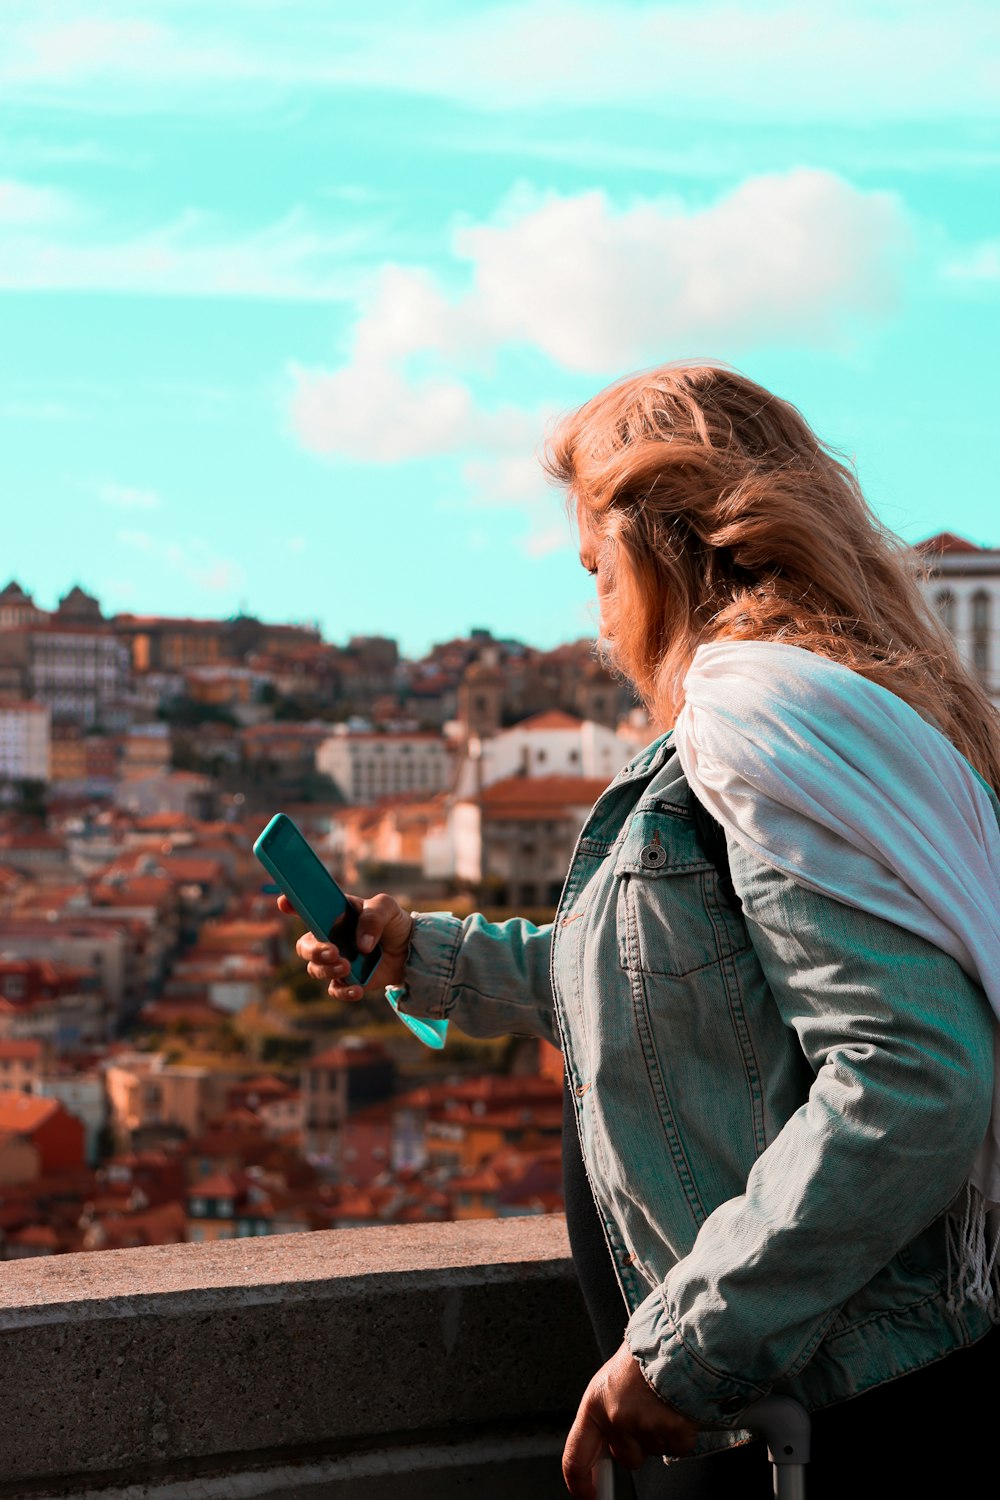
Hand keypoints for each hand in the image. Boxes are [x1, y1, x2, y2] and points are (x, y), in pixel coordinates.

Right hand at [278, 891, 413, 1000]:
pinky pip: (335, 990)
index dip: (291, 904)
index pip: (306, 908)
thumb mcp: (387, 908)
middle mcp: (328, 937)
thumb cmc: (393, 922)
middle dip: (313, 950)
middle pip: (304, 946)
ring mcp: (335, 960)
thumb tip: (362, 945)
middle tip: (332, 951)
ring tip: (346, 967)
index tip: (284, 902)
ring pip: (315, 969)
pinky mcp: (346, 980)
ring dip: (327, 969)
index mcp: (333, 914)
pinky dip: (343, 991)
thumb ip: (373, 918)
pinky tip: (356, 989)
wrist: (412, 950)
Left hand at [562, 1343, 696, 1497]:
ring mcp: (644, 1425)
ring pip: (654, 1451)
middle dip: (639, 1445)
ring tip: (662, 1402)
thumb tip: (603, 1450)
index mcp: (595, 1404)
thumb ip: (606, 1415)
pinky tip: (678, 1409)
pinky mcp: (673, 1429)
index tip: (588, 1495)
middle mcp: (615, 1417)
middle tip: (647, 1415)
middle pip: (627, 1458)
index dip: (580, 1482)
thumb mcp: (612, 1383)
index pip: (575, 1456)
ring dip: (661, 1433)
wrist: (676, 1337)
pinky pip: (678, 1448)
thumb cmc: (642, 1358)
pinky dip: (682, 1434)